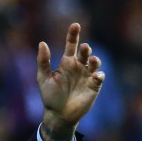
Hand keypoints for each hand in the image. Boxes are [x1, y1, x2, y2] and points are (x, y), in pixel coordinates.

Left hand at [36, 23, 105, 140]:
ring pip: (94, 63)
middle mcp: (78, 66)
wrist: (58, 114)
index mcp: (66, 62)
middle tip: (84, 48)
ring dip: (94, 60)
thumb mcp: (43, 77)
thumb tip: (42, 43)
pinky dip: (99, 75)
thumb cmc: (50, 96)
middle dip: (86, 49)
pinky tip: (96, 75)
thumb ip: (43, 61)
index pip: (71, 45)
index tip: (75, 25)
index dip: (73, 34)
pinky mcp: (94, 86)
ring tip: (91, 60)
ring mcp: (87, 76)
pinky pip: (99, 77)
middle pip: (85, 52)